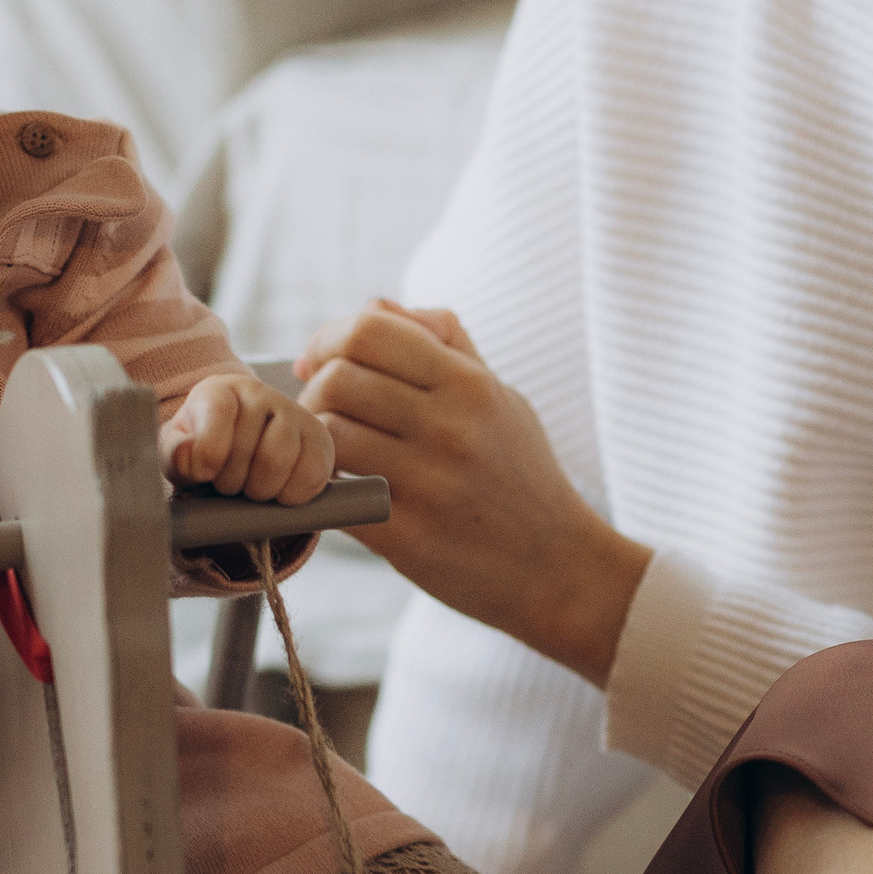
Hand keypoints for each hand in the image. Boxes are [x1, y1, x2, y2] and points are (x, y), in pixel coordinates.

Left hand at [160, 370, 334, 503]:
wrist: (236, 453)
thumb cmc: (202, 451)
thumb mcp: (177, 453)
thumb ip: (175, 454)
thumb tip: (192, 459)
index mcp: (219, 390)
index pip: (218, 412)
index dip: (209, 452)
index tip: (203, 474)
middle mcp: (259, 393)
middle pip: (247, 448)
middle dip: (231, 481)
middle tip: (226, 483)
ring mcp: (294, 413)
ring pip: (278, 460)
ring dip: (259, 489)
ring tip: (249, 488)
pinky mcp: (320, 439)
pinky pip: (310, 475)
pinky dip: (289, 495)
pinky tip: (277, 491)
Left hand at [294, 301, 649, 686]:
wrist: (559, 568)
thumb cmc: (523, 476)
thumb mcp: (501, 395)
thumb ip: (443, 343)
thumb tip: (373, 306)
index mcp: (469, 384)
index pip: (369, 329)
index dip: (328, 339)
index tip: (319, 363)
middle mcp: (450, 428)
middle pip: (336, 380)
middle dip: (313, 393)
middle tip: (322, 415)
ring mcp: (429, 484)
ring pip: (327, 436)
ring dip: (314, 445)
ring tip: (329, 457)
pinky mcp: (408, 538)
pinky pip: (334, 499)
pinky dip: (321, 493)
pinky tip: (337, 496)